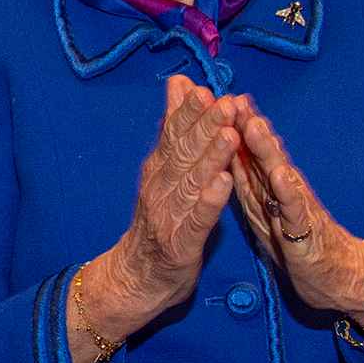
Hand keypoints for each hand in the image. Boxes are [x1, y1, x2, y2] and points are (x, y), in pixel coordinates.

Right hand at [99, 75, 243, 327]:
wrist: (134, 277)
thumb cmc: (157, 223)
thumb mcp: (162, 172)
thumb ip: (173, 132)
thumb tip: (178, 85)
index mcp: (158, 170)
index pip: (173, 135)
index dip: (189, 113)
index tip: (204, 87)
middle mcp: (160, 188)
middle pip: (183, 154)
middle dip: (205, 127)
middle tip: (224, 103)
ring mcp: (168, 216)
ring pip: (192, 182)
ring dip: (211, 158)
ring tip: (229, 136)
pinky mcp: (181, 244)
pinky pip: (197, 220)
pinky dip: (209, 201)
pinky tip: (222, 184)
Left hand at [227, 96, 363, 332]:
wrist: (335, 276)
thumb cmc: (294, 242)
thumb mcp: (263, 208)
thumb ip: (248, 180)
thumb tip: (226, 150)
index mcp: (267, 186)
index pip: (247, 151)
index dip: (231, 127)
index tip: (215, 101)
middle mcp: (283, 190)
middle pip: (262, 153)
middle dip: (248, 125)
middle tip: (234, 98)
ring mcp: (295, 207)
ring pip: (279, 172)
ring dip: (267, 149)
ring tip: (254, 124)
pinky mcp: (305, 230)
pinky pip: (295, 209)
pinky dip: (287, 191)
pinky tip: (280, 175)